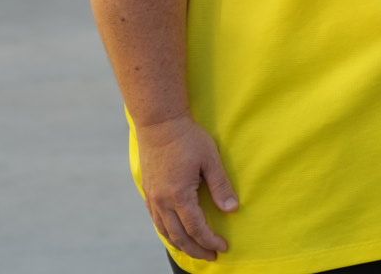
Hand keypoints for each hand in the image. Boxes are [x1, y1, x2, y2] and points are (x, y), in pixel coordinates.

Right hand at [135, 114, 239, 260]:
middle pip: (179, 236)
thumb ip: (221, 186)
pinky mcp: (148, 192)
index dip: (210, 240)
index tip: (223, 247)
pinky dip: (168, 232)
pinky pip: (157, 221)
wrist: (159, 124)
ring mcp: (152, 198)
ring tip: (196, 250)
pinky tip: (176, 234)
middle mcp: (162, 201)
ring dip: (181, 244)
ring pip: (166, 231)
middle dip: (197, 249)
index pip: (196, 228)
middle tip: (212, 256)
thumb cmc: (187, 138)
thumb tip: (232, 209)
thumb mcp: (210, 159)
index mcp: (179, 195)